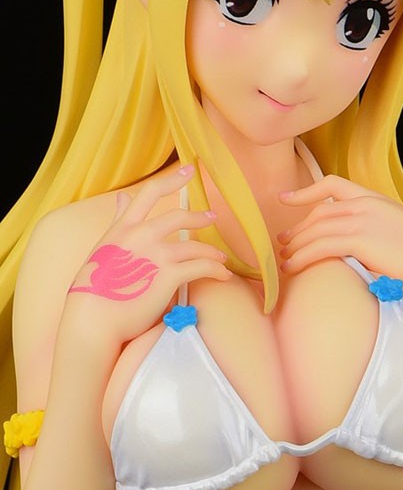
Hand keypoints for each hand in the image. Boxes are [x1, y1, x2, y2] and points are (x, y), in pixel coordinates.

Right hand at [65, 166, 230, 343]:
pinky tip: (222, 275)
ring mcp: (157, 255)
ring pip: (195, 246)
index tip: (188, 170)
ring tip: (220, 260)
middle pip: (180, 216)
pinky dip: (216, 270)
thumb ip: (118, 221)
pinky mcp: (170, 276)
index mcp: (123, 227)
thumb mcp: (103, 247)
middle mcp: (142, 235)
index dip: (173, 179)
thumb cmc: (93, 289)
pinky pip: (202, 268)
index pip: (150, 193)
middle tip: (212, 217)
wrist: (93, 319)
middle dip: (200, 217)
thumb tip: (122, 197)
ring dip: (212, 253)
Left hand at [278, 174, 402, 296]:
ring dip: (295, 247)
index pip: (333, 184)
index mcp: (375, 199)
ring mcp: (363, 221)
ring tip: (283, 262)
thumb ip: (376, 228)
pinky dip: (302, 257)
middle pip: (318, 213)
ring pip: (316, 231)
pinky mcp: (360, 241)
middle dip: (297, 229)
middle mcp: (366, 205)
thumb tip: (356, 243)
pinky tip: (293, 267)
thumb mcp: (398, 231)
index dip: (305, 191)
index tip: (284, 199)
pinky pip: (321, 247)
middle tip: (282, 244)